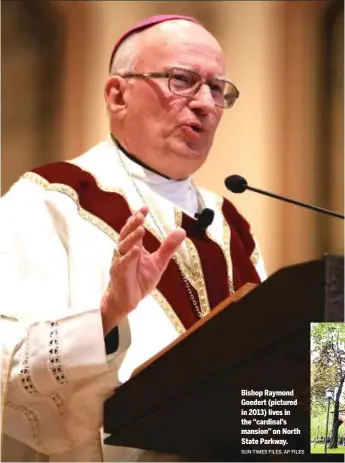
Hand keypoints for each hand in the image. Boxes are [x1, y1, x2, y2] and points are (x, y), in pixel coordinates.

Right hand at [101, 206, 185, 334]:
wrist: (128, 301)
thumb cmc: (140, 281)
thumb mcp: (158, 263)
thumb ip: (168, 247)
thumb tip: (181, 230)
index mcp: (134, 247)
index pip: (134, 229)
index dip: (137, 218)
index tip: (144, 208)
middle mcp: (125, 252)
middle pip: (126, 234)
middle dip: (132, 224)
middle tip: (140, 215)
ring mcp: (120, 262)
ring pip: (122, 246)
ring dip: (131, 238)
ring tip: (141, 229)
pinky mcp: (118, 274)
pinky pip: (122, 264)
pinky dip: (129, 257)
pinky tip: (135, 250)